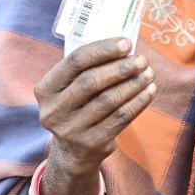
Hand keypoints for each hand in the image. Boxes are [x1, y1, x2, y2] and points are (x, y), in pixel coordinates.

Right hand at [35, 38, 154, 190]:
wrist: (74, 151)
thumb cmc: (78, 106)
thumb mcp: (70, 89)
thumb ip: (88, 68)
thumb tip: (124, 46)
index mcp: (45, 89)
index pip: (74, 61)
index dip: (102, 50)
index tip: (127, 43)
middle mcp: (53, 110)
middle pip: (91, 81)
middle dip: (120, 67)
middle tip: (141, 59)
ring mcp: (71, 129)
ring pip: (108, 100)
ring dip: (133, 83)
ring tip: (148, 73)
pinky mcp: (91, 143)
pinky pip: (120, 118)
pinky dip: (138, 102)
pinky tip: (149, 91)